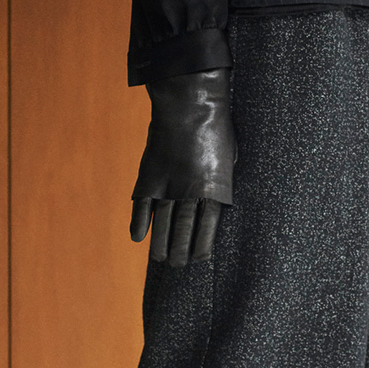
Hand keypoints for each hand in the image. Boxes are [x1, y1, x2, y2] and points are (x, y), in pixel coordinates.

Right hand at [131, 67, 235, 265]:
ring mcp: (168, 184)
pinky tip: (138, 238)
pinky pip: (142, 205)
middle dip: (180, 251)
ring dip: (161, 244)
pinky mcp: (149, 175)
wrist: (190, 102)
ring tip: (161, 259)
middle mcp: (191, 191)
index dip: (202, 247)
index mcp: (216, 188)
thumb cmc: (217, 125)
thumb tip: (218, 194)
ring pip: (163, 224)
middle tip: (177, 265)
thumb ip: (222, 177)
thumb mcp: (230, 154)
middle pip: (184, 231)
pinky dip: (139, 222)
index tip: (199, 259)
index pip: (208, 229)